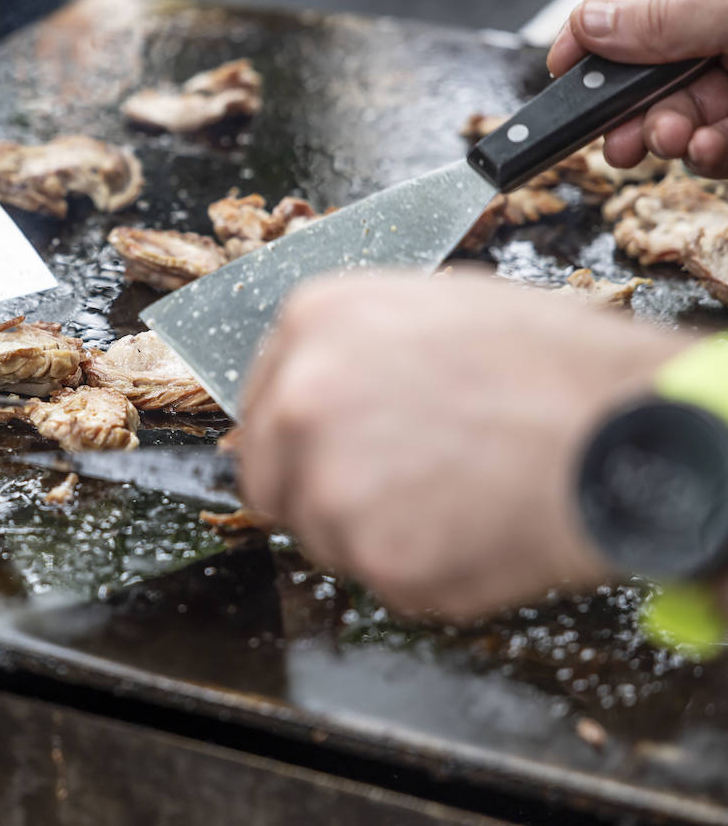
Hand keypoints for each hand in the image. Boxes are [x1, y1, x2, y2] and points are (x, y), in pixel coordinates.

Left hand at [237, 270, 688, 619]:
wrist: (627, 432)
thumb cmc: (555, 367)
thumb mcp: (443, 306)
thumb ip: (363, 346)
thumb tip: (329, 380)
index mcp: (315, 322)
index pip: (260, 407)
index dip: (303, 439)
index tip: (335, 451)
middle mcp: (302, 399)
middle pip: (272, 479)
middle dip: (322, 494)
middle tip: (398, 491)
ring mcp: (331, 483)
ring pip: (325, 538)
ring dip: (378, 536)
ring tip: (458, 500)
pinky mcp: (374, 556)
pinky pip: (385, 582)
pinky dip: (428, 574)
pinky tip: (478, 531)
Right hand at [548, 0, 727, 175]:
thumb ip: (666, 19)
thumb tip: (590, 25)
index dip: (591, 26)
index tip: (561, 66)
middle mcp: (722, 19)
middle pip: (645, 64)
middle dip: (627, 106)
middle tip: (611, 135)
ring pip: (677, 110)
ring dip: (666, 135)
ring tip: (673, 142)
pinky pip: (714, 141)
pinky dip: (707, 155)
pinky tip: (709, 150)